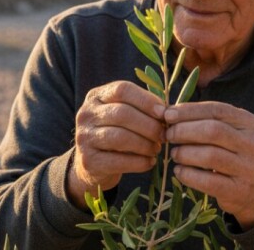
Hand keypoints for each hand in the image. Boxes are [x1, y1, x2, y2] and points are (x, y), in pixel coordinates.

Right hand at [68, 81, 165, 207]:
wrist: (92, 164)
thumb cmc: (116, 133)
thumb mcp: (124, 115)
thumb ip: (141, 109)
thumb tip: (168, 112)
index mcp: (97, 96)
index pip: (122, 90)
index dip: (146, 100)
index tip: (164, 113)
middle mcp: (86, 114)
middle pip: (122, 113)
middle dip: (149, 125)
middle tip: (164, 135)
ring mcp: (84, 137)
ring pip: (120, 137)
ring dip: (145, 144)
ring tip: (156, 149)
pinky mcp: (88, 160)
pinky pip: (118, 161)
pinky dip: (139, 162)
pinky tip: (149, 162)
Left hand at [164, 102, 253, 228]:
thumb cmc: (237, 155)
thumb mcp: (233, 133)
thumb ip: (209, 121)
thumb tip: (170, 113)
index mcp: (250, 123)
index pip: (217, 110)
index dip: (189, 111)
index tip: (168, 114)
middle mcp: (252, 144)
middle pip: (213, 130)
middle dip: (184, 131)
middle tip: (168, 135)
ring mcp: (247, 168)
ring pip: (210, 156)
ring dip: (185, 153)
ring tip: (174, 154)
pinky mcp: (238, 191)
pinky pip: (208, 181)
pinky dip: (188, 175)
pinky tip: (179, 171)